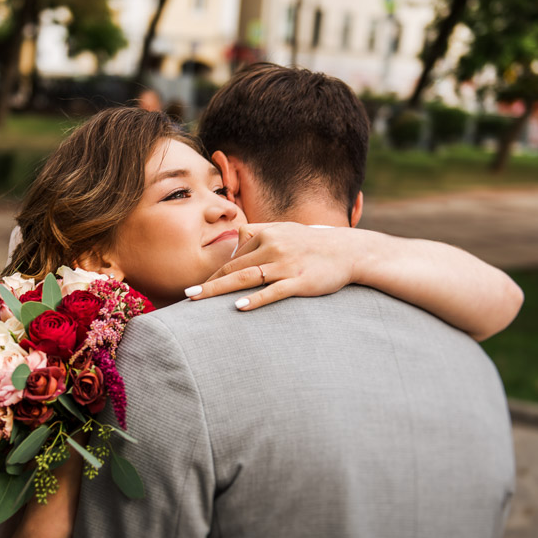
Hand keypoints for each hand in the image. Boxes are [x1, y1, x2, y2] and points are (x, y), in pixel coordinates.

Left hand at [187, 223, 360, 309]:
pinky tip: (238, 307)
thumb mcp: (285, 231)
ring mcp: (286, 264)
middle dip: (209, 282)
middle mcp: (273, 246)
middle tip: (187, 296)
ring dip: (218, 289)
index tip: (200, 286)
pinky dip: (255, 299)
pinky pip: (273, 291)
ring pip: (246, 278)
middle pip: (233, 267)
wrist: (349, 251)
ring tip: (197, 299)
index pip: (235, 254)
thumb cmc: (313, 244)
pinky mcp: (300, 281)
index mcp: (267, 232)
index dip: (216, 271)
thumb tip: (237, 241)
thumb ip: (260, 235)